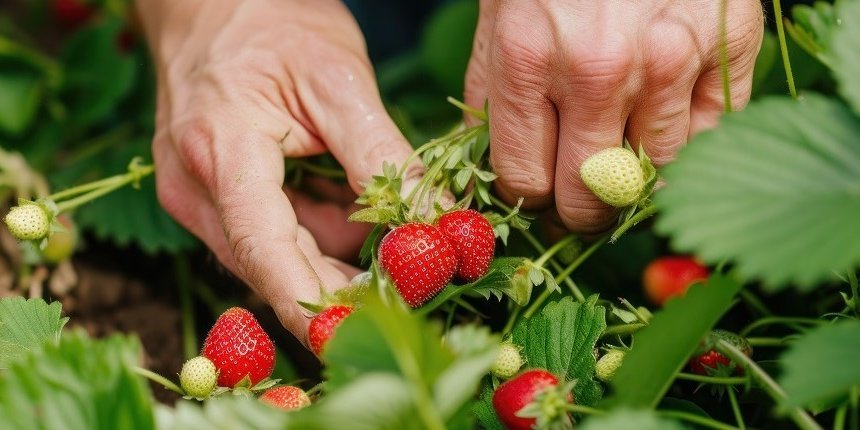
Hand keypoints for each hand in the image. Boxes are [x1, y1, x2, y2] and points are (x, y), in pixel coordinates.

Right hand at [137, 0, 414, 341]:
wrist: (213, 0)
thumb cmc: (273, 22)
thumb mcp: (340, 81)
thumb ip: (381, 157)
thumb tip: (432, 226)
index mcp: (220, 152)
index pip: (266, 252)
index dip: (311, 307)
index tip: (355, 342)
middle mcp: (196, 188)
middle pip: (274, 265)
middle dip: (341, 286)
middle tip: (412, 293)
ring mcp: (199, 195)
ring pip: (278, 255)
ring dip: (336, 258)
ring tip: (398, 247)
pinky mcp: (214, 196)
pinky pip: (274, 234)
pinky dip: (320, 235)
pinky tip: (357, 218)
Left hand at [464, 0, 763, 232]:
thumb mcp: (499, 21)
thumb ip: (491, 100)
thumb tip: (491, 176)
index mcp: (526, 58)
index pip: (526, 182)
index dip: (532, 198)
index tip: (541, 192)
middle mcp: (598, 67)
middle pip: (590, 196)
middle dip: (580, 207)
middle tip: (582, 194)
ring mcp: (670, 57)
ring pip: (653, 177)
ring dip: (635, 179)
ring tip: (622, 152)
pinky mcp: (727, 45)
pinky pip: (707, 137)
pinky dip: (685, 141)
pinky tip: (662, 118)